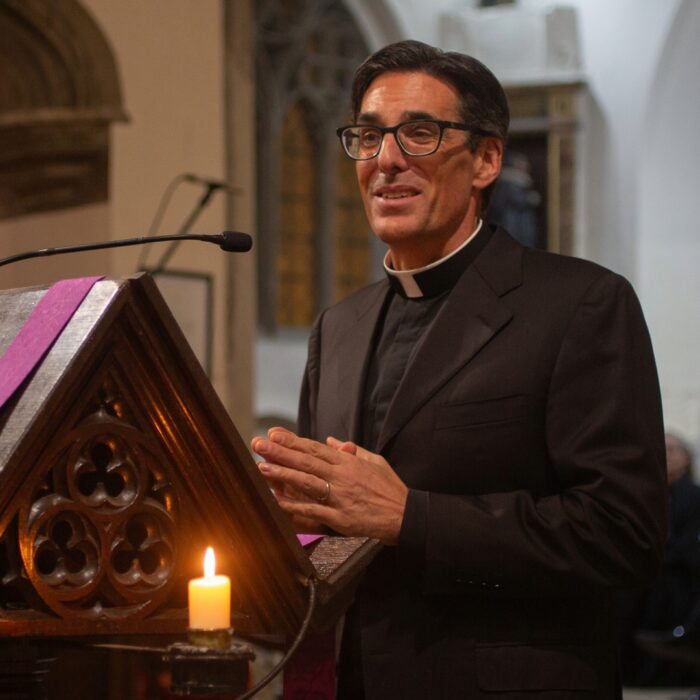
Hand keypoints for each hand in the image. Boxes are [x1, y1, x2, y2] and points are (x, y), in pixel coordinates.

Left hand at [251, 428, 407, 544]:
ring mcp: (340, 497)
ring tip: (262, 466)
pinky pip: (313, 510)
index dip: (293, 440)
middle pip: (306, 461)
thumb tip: (330, 441)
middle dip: (280, 451)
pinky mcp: (340, 517)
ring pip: (306, 482)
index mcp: (349, 462)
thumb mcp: (375, 461)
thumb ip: (351, 451)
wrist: (406, 515)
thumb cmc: (391, 488)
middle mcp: (342, 476)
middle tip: (259, 444)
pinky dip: (294, 506)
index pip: (315, 448)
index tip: (274, 433)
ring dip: (283, 474)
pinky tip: (277, 501)